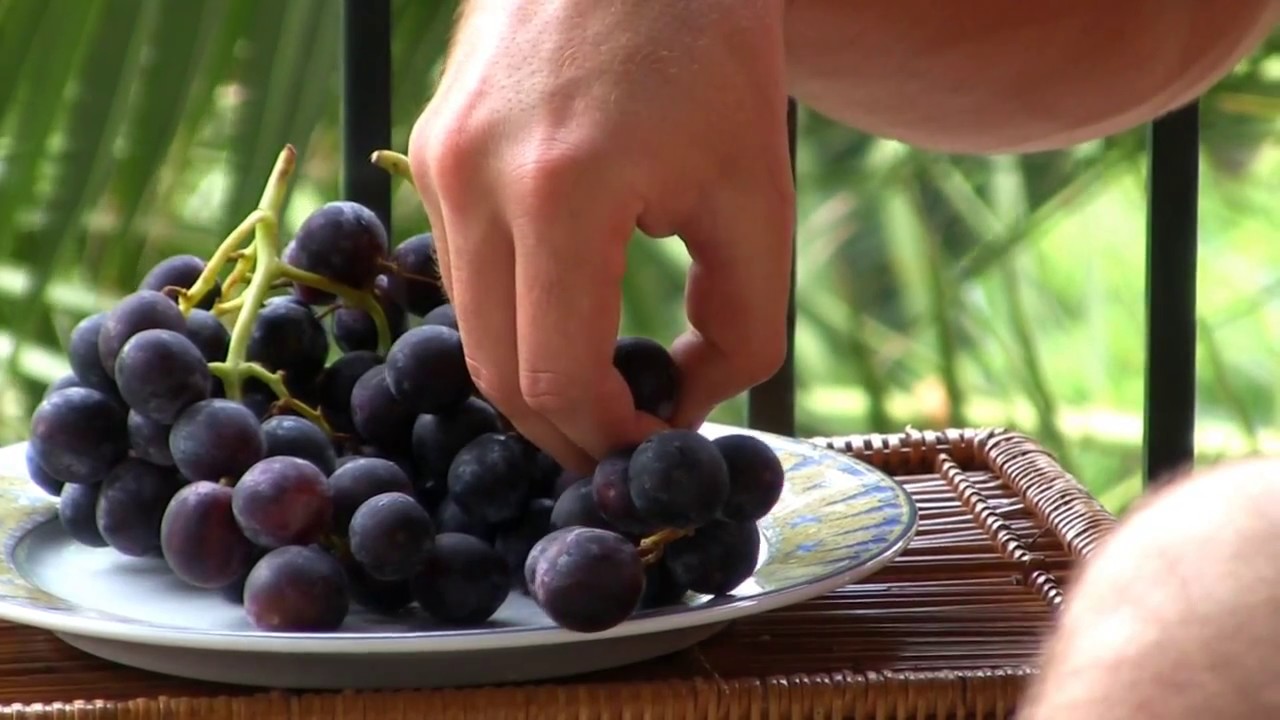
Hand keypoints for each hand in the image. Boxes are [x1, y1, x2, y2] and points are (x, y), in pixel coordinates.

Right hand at [407, 0, 794, 474]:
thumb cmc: (713, 51)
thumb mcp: (757, 194)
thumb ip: (743, 326)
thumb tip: (687, 409)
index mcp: (563, 190)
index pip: (555, 375)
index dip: (605, 437)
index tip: (650, 452)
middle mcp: (473, 177)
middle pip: (494, 369)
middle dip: (561, 428)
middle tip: (620, 445)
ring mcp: (438, 158)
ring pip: (468, 325)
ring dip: (532, 374)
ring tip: (601, 388)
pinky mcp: (430, 145)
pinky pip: (461, 266)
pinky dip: (510, 313)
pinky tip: (565, 311)